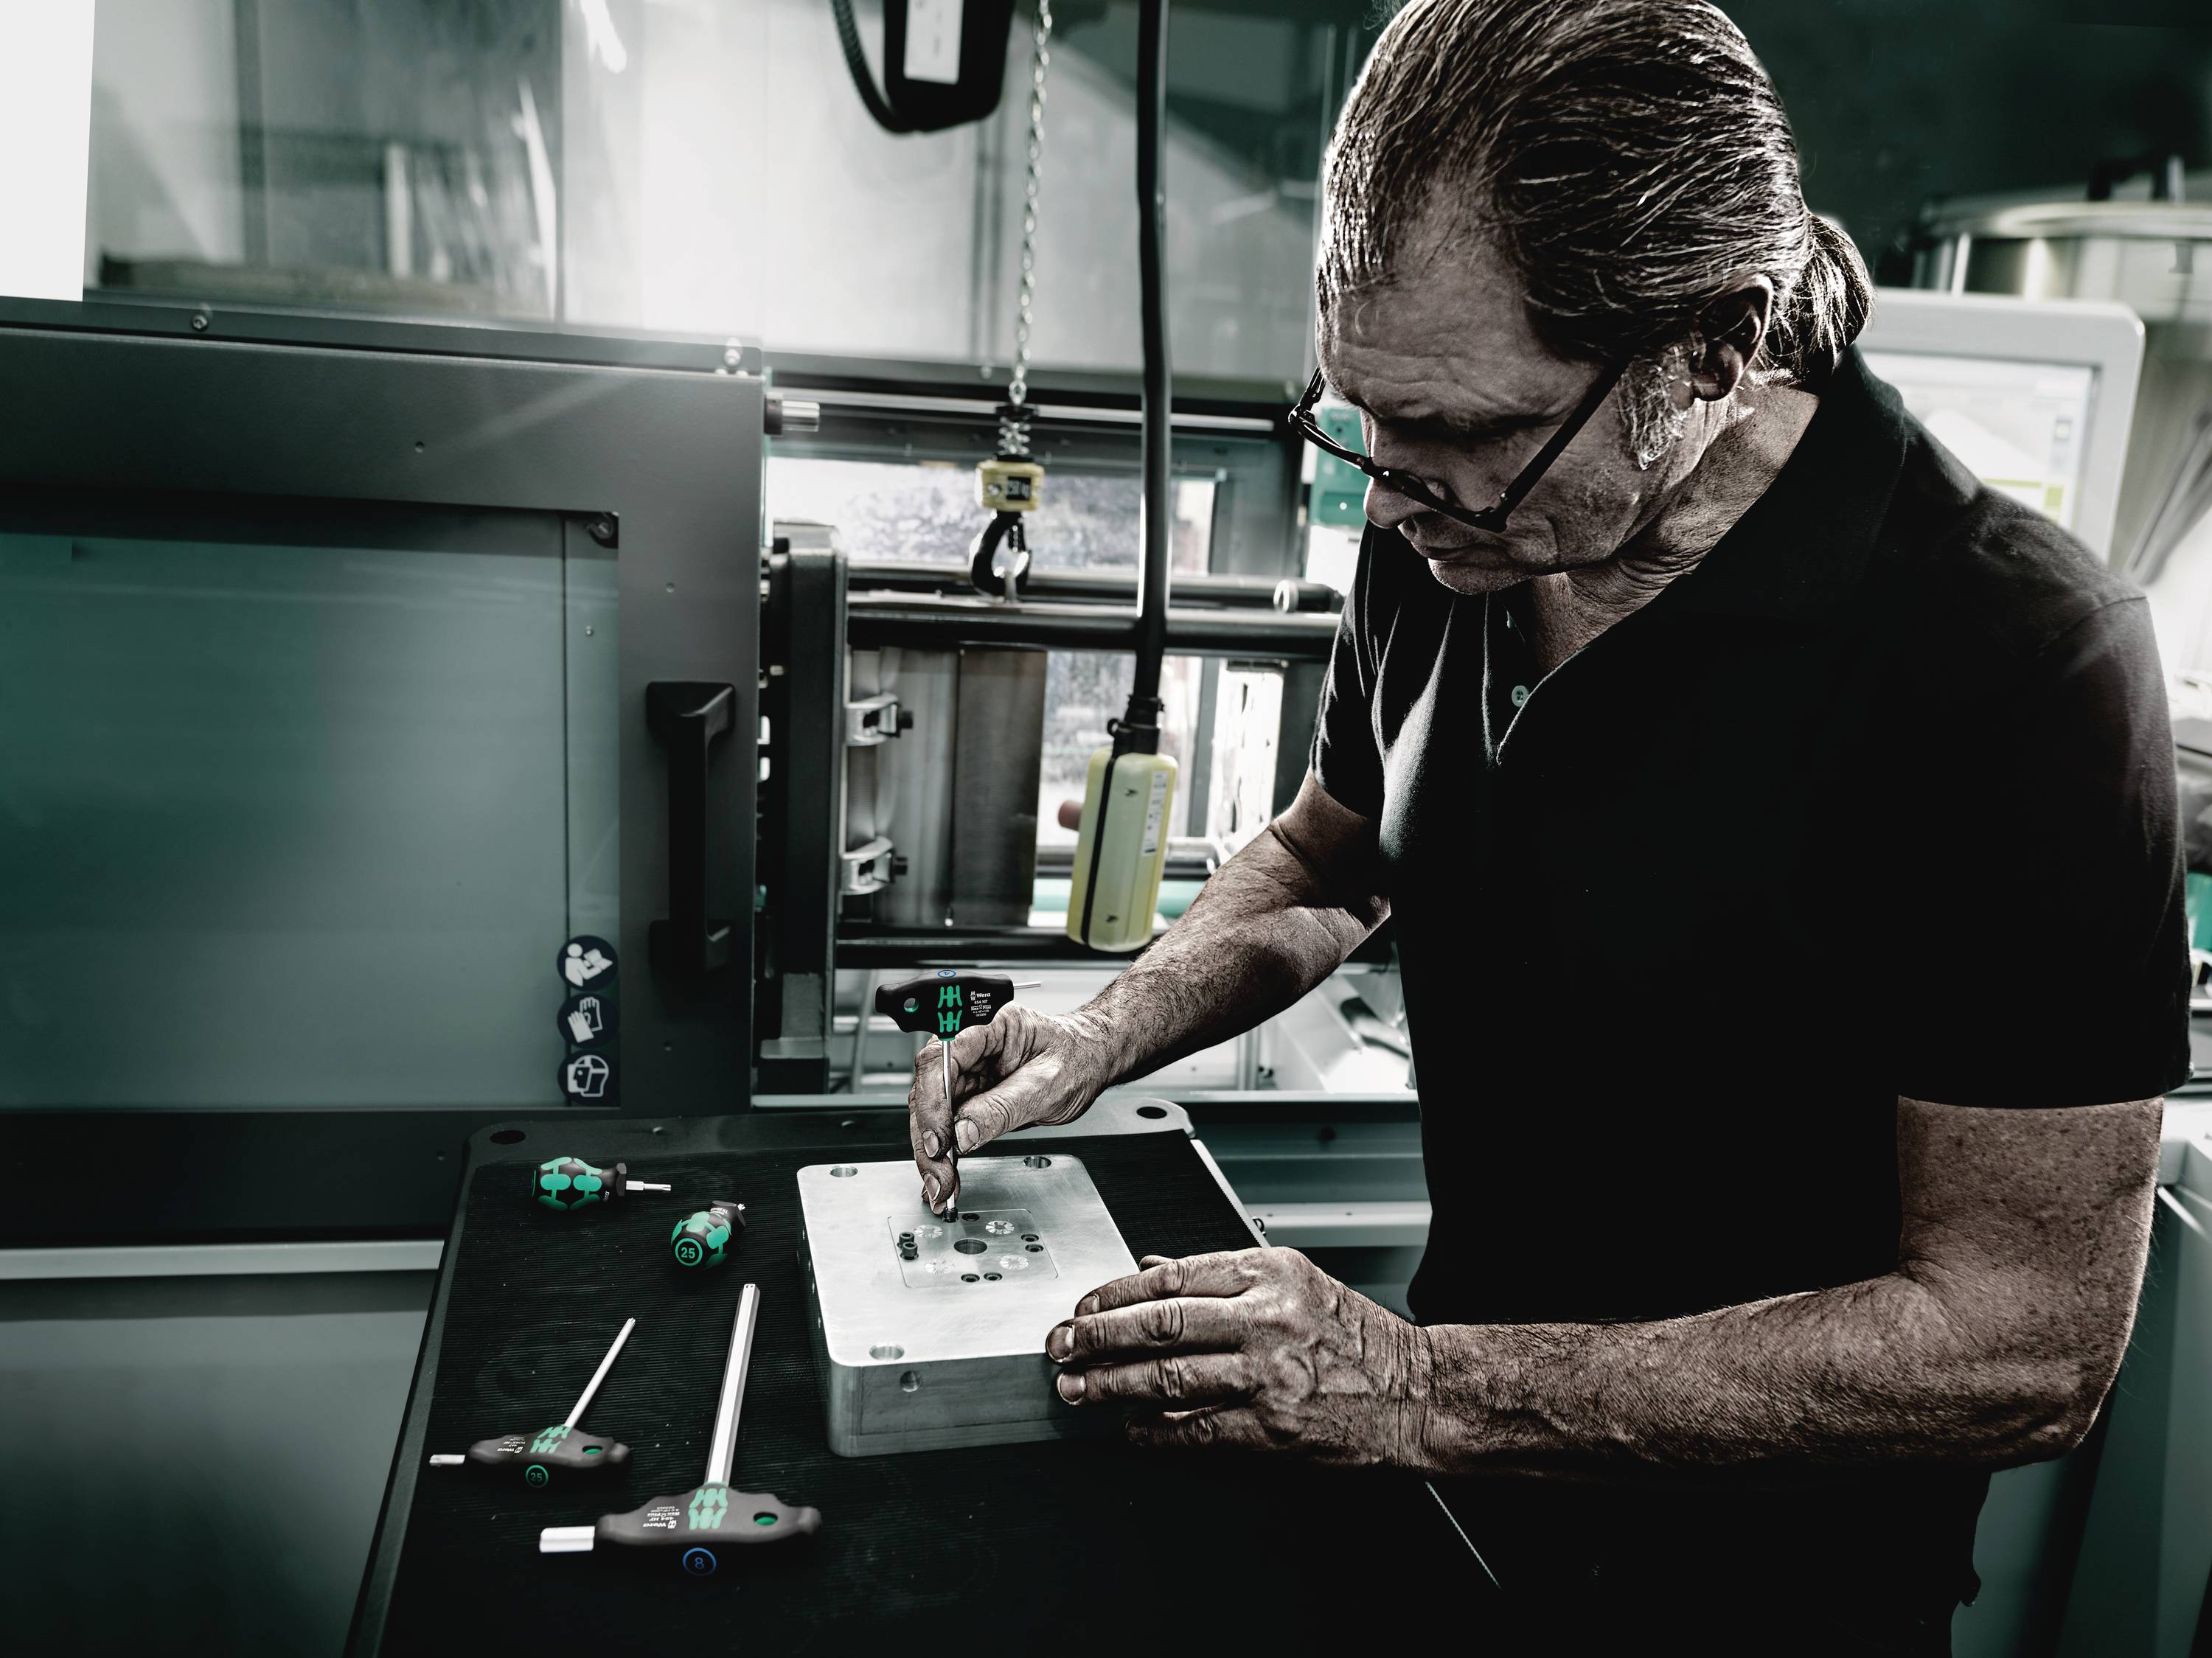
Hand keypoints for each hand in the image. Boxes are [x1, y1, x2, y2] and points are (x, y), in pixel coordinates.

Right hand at [909, 1004, 1114, 1215]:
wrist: (1090, 1063)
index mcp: (988, 1026)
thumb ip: (1004, 1108)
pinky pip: (946, 1125)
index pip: (942, 1058)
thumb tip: (963, 1133)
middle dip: (929, 1138)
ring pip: (930, 1113)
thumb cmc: (1077, 1058)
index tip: (940, 1139)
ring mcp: (967, 1072)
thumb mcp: (1048, 1085)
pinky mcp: (968, 1096)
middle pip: (928, 1090)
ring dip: (932, 1153)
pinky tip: (942, 1177)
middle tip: (940, 1174)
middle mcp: (970, 1047)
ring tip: (942, 1185)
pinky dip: (942, 1154)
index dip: (933, 1100)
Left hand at [1043, 1248, 1433, 1466]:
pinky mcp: (1272, 1428)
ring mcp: (1269, 1376)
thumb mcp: (1293, 1282)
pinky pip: (1198, 1429)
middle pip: (1161, 1325)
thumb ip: (1220, 1276)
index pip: (1172, 1277)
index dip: (1115, 1293)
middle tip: (1060, 1346)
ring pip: (1169, 1378)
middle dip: (1097, 1336)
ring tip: (1077, 1389)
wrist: (1414, 1392)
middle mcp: (1267, 1319)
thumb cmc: (1354, 1336)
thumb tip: (1148, 1269)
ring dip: (1111, 1384)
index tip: (1083, 1305)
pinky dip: (1155, 1430)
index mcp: (1269, 1273)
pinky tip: (1130, 1428)